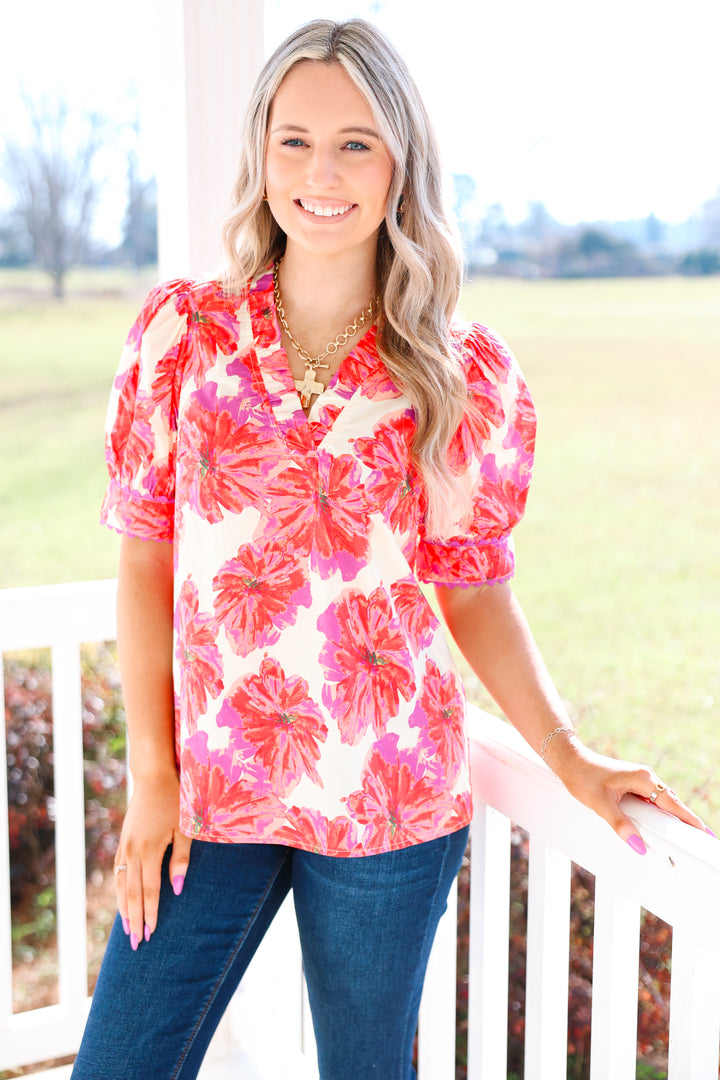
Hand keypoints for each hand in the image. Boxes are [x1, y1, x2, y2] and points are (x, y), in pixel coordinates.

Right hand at [113, 770, 191, 948]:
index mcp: (149, 850)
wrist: (154, 776)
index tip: (151, 934)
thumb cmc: (176, 800)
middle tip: (136, 944)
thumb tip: (177, 890)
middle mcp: (133, 851)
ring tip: (126, 929)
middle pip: (131, 893)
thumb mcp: (185, 828)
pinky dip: (119, 889)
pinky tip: (121, 900)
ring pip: (120, 884)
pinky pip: (118, 871)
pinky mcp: (123, 841)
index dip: (150, 914)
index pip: (149, 890)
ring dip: (123, 909)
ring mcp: (125, 846)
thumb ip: (181, 859)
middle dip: (134, 919)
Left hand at [547, 737, 709, 852]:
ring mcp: (641, 780)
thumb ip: (620, 825)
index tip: (704, 833)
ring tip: (683, 839)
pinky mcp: (634, 784)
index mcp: (643, 778)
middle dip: (684, 822)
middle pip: (672, 803)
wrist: (569, 760)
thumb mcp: (600, 804)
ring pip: (662, 803)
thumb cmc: (582, 776)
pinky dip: (659, 814)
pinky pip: (653, 801)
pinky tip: (660, 827)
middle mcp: (646, 777)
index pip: (673, 803)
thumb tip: (638, 845)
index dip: (689, 819)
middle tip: (697, 841)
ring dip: (671, 818)